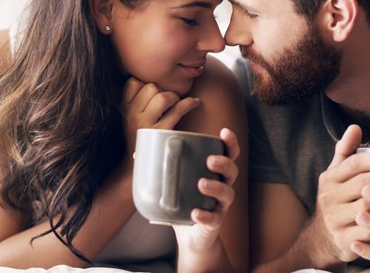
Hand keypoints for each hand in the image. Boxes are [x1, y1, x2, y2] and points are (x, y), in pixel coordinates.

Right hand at [121, 77, 200, 154]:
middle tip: (168, 99)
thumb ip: (137, 100)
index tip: (155, 90)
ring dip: (174, 97)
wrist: (139, 166)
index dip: (147, 83)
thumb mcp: (131, 118)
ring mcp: (146, 125)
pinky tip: (195, 103)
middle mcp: (132, 116)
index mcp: (124, 109)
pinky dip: (189, 103)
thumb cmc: (141, 137)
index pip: (133, 82)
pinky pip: (177, 110)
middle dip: (163, 89)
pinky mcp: (161, 133)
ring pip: (163, 97)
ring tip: (177, 103)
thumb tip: (156, 81)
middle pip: (150, 87)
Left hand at [173, 128, 239, 250]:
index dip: (230, 142)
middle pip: (232, 171)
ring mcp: (220, 205)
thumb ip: (161, 170)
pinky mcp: (215, 223)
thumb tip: (137, 154)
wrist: (190, 237)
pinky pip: (214, 218)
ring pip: (228, 193)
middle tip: (210, 160)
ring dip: (216, 187)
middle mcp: (223, 186)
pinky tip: (195, 213)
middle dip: (224, 163)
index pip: (229, 154)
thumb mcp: (175, 185)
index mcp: (215, 173)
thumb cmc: (184, 204)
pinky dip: (205, 215)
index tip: (224, 131)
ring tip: (201, 184)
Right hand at [311, 125, 369, 263]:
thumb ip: (345, 151)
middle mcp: (328, 198)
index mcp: (329, 179)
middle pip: (362, 185)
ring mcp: (334, 220)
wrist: (322, 239)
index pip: (354, 164)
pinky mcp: (343, 240)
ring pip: (367, 208)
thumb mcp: (336, 176)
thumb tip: (355, 127)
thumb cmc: (337, 200)